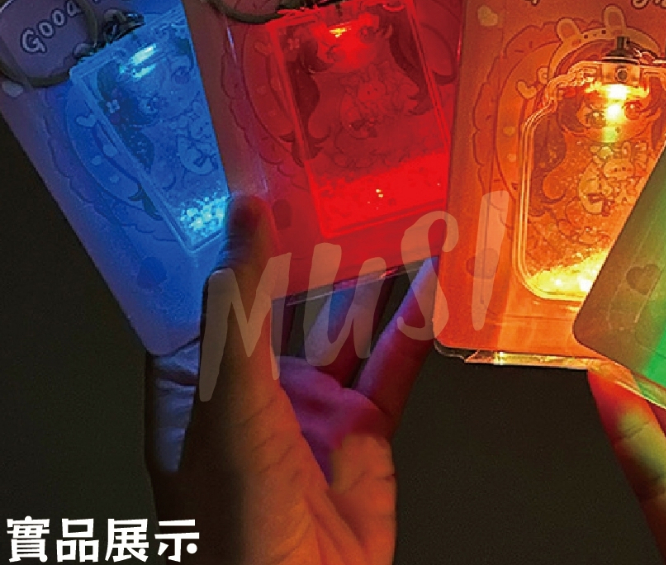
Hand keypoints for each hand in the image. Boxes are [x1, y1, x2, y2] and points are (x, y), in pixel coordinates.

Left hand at [146, 196, 435, 564]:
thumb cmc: (235, 512)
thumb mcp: (232, 397)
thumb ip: (243, 306)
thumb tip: (243, 214)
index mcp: (200, 381)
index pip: (209, 294)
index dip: (228, 242)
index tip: (253, 181)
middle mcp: (254, 389)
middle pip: (284, 303)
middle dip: (310, 251)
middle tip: (337, 185)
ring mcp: (312, 407)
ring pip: (344, 326)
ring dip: (370, 280)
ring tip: (396, 218)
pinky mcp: (362, 427)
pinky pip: (391, 364)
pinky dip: (415, 325)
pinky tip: (435, 282)